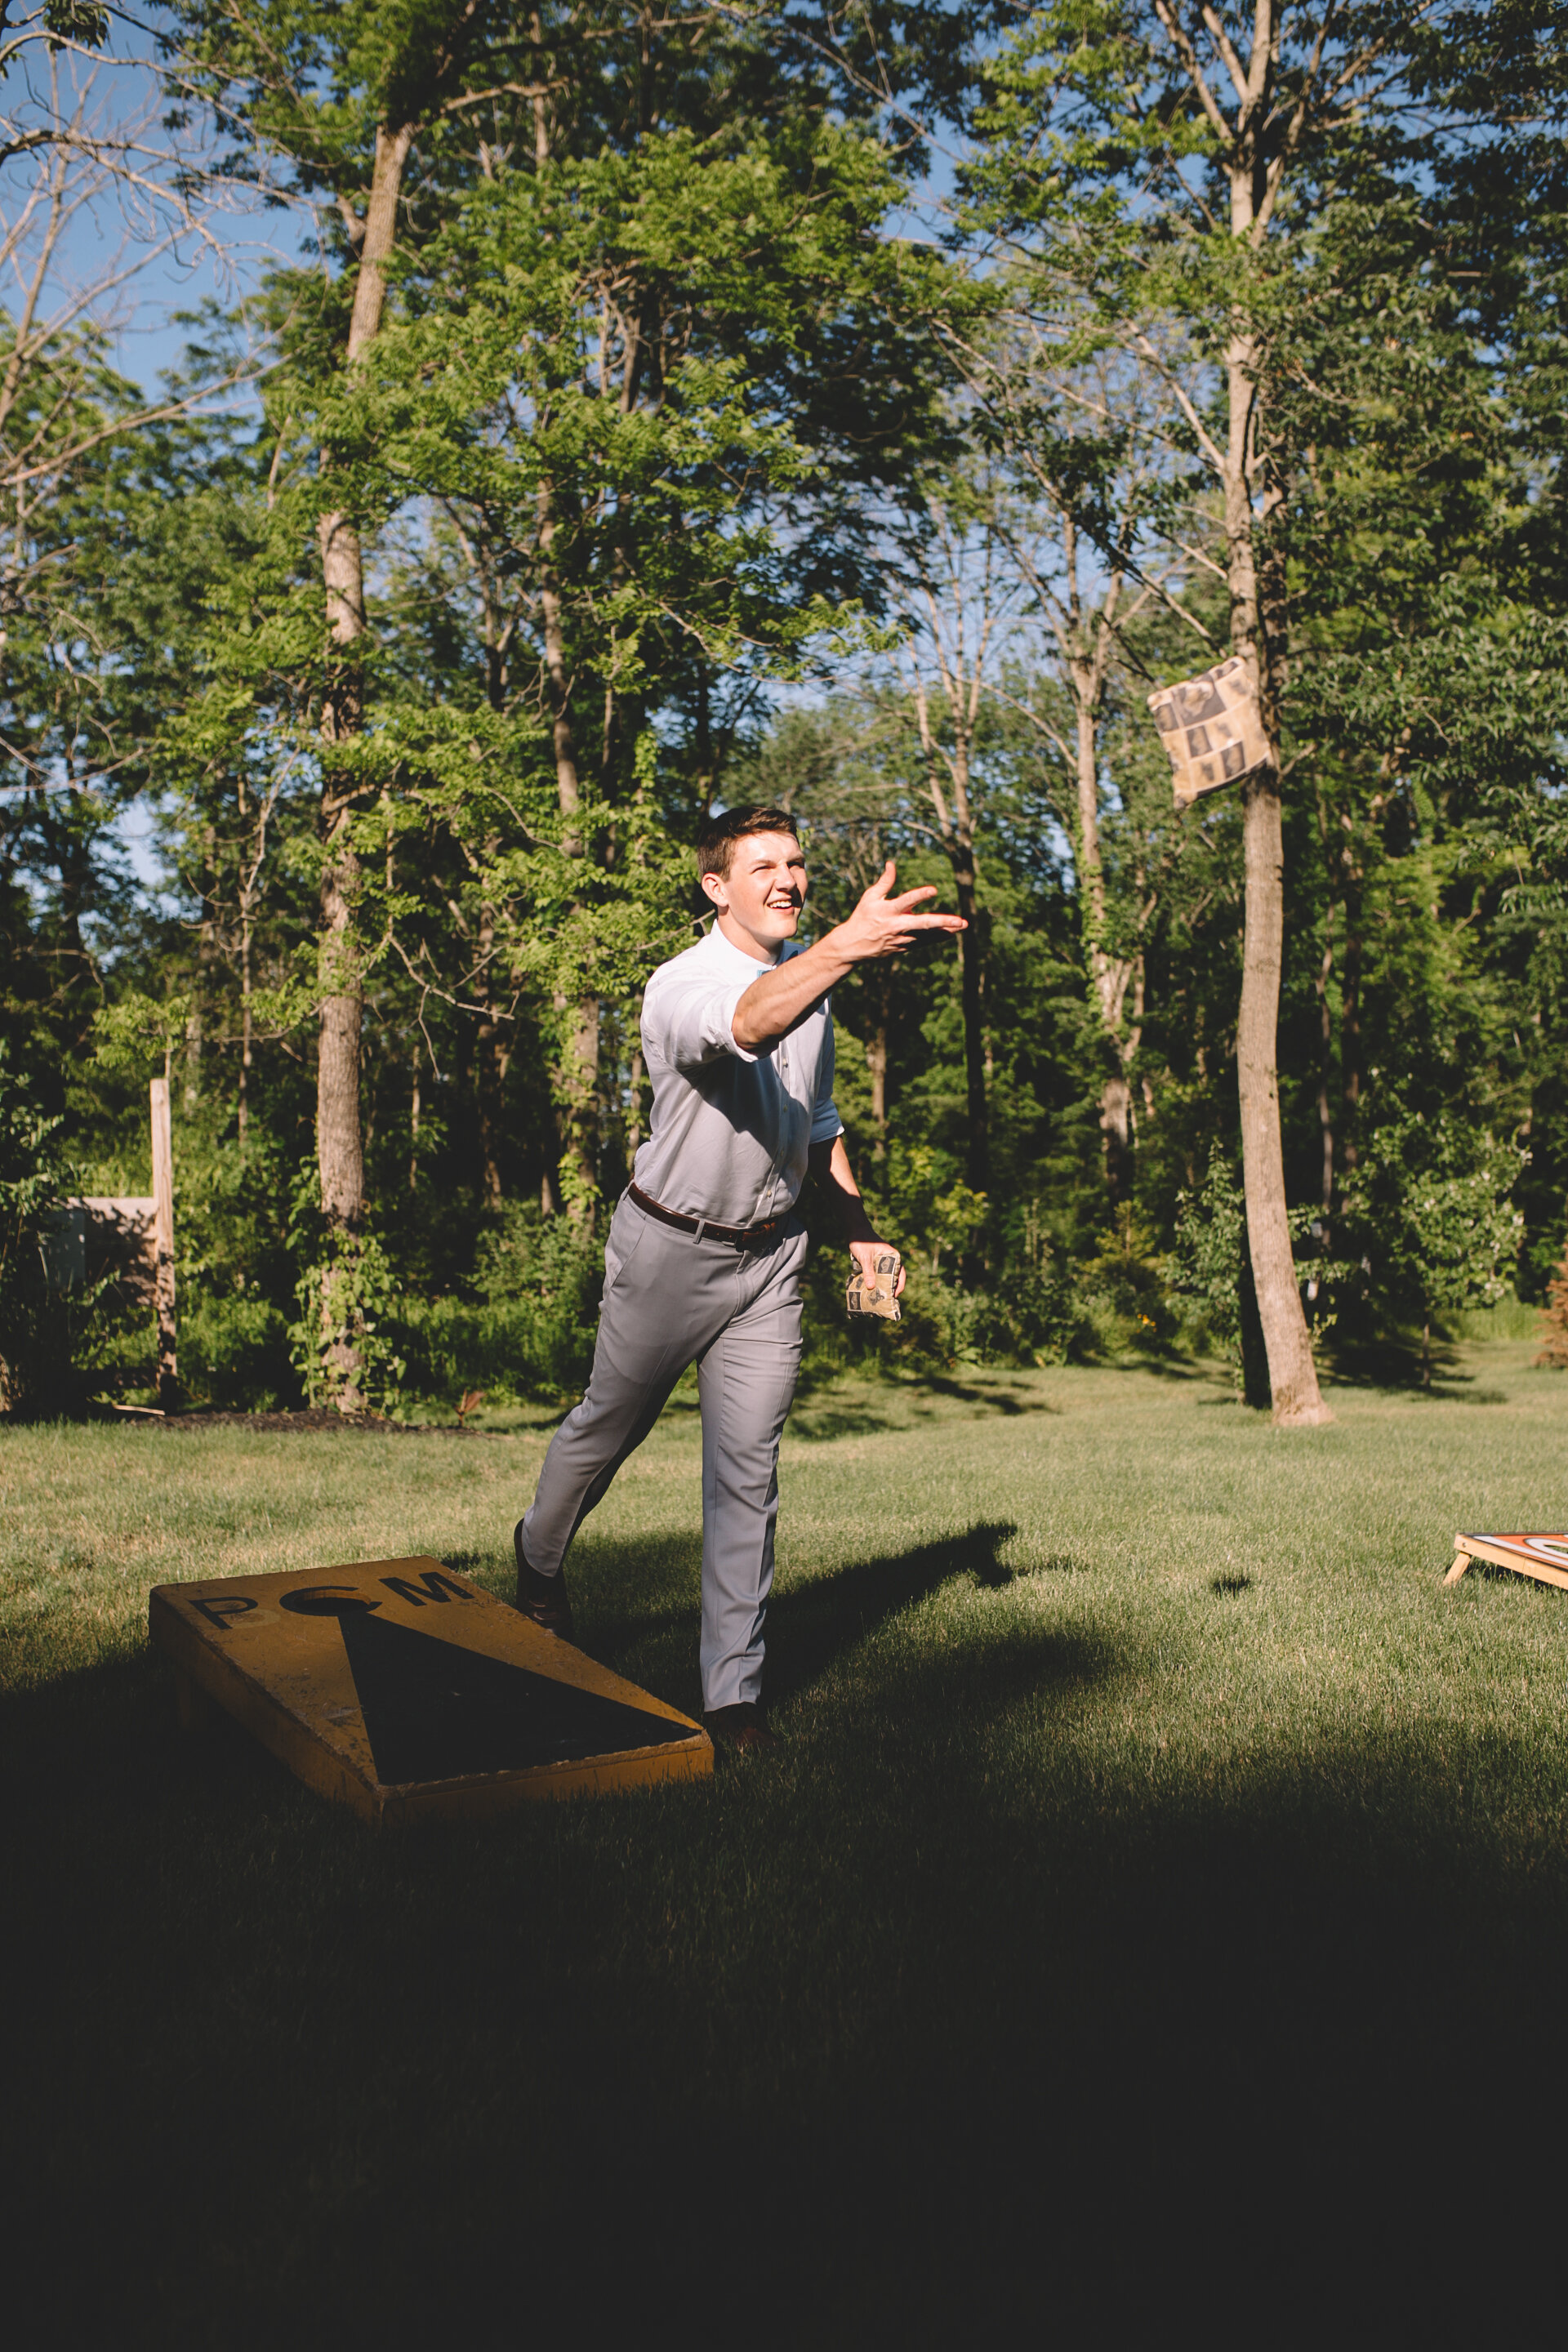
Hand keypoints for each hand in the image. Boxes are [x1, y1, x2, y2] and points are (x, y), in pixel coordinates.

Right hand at [831, 862, 965, 964]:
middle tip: (959, 920)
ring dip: (945, 930)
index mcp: (888, 910)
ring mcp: (902, 938)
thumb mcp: (869, 898)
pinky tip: (951, 933)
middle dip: (942, 921)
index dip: (920, 895)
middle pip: (923, 923)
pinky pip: (924, 942)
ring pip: (927, 935)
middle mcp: (897, 925)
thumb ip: (884, 882)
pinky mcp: (904, 947)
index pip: (907, 900)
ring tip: (962, 925)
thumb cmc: (862, 917)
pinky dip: (937, 937)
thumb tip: (891, 864)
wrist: (853, 946)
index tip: (933, 890)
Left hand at [848, 1237, 905, 1297]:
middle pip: (893, 1277)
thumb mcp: (865, 1257)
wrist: (854, 1230)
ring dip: (882, 1286)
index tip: (894, 1296)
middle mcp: (890, 1260)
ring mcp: (882, 1262)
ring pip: (885, 1277)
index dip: (899, 1286)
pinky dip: (875, 1281)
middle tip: (886, 1300)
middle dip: (890, 1288)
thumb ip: (868, 1271)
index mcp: (893, 1256)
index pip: (900, 1274)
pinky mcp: (874, 1263)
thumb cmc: (862, 1241)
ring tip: (877, 1297)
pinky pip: (877, 1274)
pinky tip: (870, 1290)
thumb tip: (871, 1287)